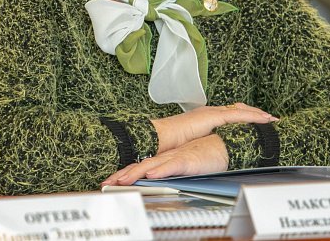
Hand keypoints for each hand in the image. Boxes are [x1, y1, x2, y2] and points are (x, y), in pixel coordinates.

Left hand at [102, 134, 229, 186]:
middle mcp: (166, 158)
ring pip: (152, 166)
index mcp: (164, 160)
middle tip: (107, 183)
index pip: (140, 167)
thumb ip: (169, 171)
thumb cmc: (205, 155)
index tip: (110, 181)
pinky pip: (172, 166)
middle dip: (122, 175)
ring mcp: (176, 158)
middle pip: (140, 166)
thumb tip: (156, 179)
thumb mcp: (183, 166)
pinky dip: (161, 170)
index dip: (125, 173)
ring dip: (136, 173)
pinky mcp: (187, 160)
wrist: (222, 145)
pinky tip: (151, 175)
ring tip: (122, 180)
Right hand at [152, 102, 276, 153]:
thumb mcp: (189, 144)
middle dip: (254, 114)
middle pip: (238, 110)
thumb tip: (207, 153)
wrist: (160, 136)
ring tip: (271, 119)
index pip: (229, 115)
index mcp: (205, 117)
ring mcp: (212, 112)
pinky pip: (239, 115)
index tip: (256, 122)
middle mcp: (210, 111)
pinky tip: (263, 120)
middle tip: (270, 119)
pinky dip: (253, 117)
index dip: (243, 117)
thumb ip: (200, 145)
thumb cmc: (169, 142)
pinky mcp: (214, 116)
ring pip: (242, 111)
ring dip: (257, 115)